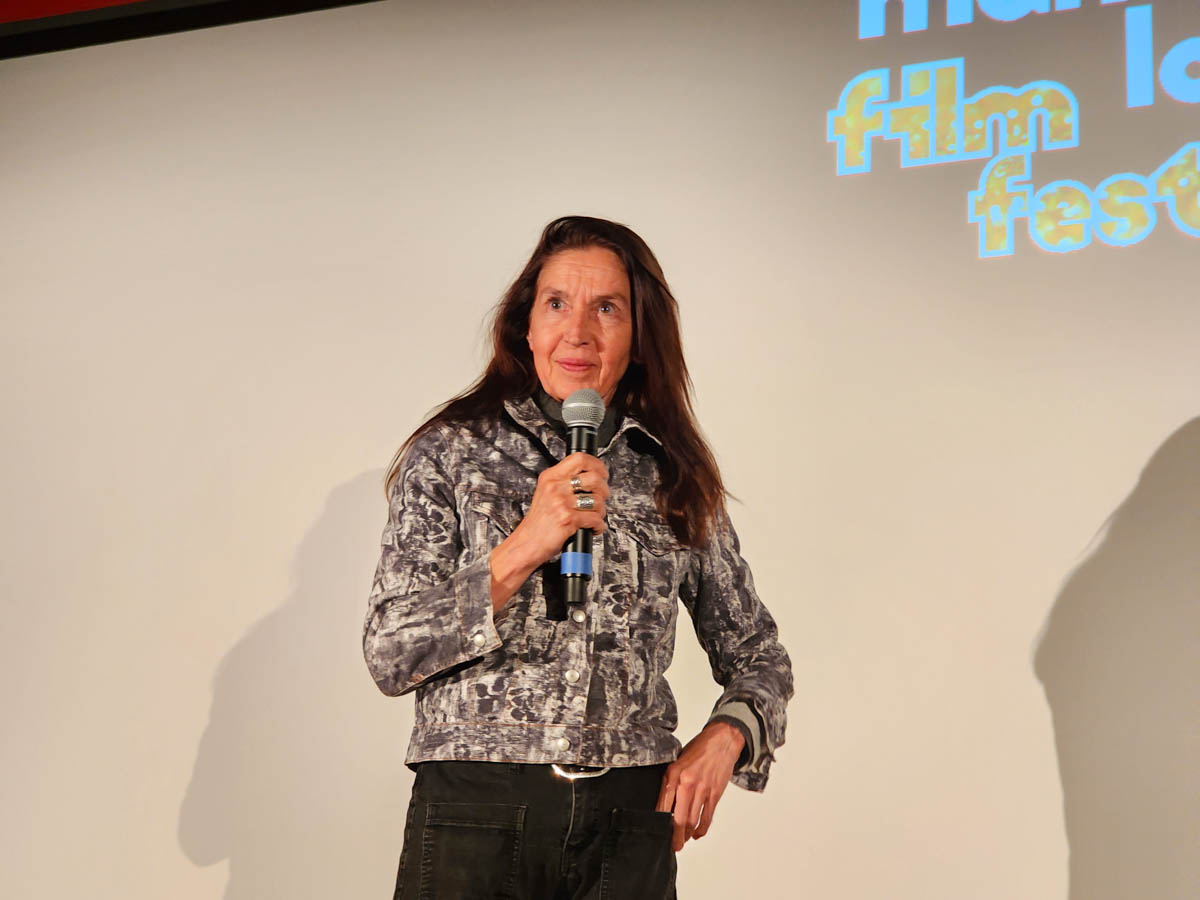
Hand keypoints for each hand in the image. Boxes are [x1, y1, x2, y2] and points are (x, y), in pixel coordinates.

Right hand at [489, 452, 608, 611]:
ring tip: (594, 517)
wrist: (527, 543)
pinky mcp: (567, 519)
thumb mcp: (546, 493)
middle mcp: (555, 487)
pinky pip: (595, 519)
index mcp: (550, 477)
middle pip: (594, 478)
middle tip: (602, 497)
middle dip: (604, 490)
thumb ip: (564, 482)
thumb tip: (592, 477)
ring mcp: (561, 503)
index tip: (603, 473)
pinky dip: (598, 526)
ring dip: (601, 511)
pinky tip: (592, 528)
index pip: (579, 459)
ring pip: (597, 500)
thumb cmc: (539, 522)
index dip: (597, 465)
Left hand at [656, 721, 744, 851]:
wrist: (722, 740)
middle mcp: (687, 783)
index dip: (660, 822)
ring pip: (693, 820)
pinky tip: (697, 833)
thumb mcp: (677, 761)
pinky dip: (702, 828)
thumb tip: (664, 802)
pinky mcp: (715, 793)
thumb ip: (671, 780)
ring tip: (683, 841)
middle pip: (679, 818)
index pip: (663, 804)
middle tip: (672, 846)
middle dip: (675, 836)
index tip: (657, 831)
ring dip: (687, 834)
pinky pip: (707, 816)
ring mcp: (702, 789)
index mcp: (674, 773)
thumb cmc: (699, 749)